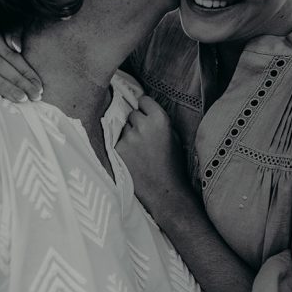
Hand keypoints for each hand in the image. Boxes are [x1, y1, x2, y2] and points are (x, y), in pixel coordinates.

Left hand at [116, 96, 191, 221]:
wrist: (163, 190)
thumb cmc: (172, 165)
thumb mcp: (174, 137)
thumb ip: (160, 122)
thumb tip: (146, 111)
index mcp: (160, 119)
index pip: (143, 100)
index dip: (145, 109)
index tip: (145, 115)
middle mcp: (143, 125)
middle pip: (132, 114)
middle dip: (136, 123)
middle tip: (144, 139)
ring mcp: (128, 137)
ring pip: (123, 128)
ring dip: (128, 136)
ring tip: (139, 152)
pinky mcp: (117, 150)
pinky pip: (117, 142)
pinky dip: (122, 148)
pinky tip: (133, 159)